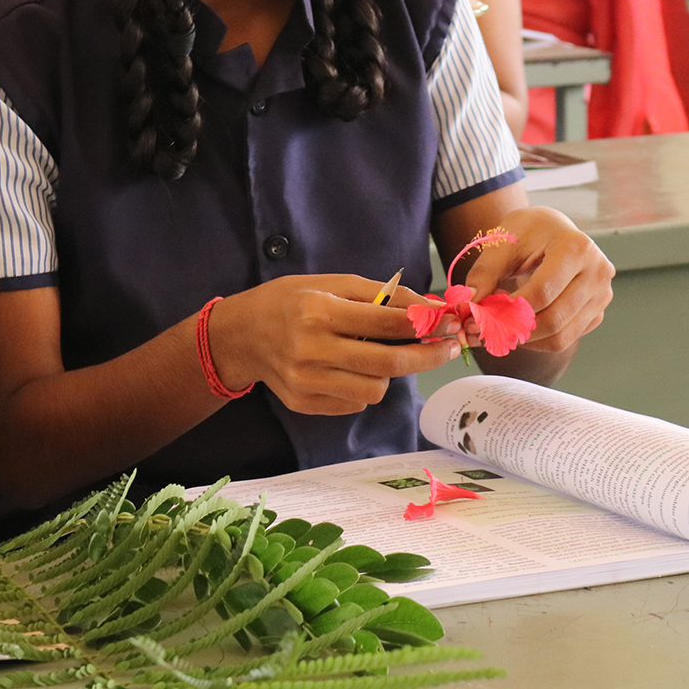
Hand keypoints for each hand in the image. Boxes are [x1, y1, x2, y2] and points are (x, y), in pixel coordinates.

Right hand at [207, 275, 462, 415]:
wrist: (238, 335)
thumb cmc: (287, 302)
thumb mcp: (329, 284)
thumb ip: (379, 295)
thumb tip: (428, 308)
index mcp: (318, 311)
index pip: (387, 322)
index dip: (426, 324)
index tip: (450, 323)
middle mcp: (311, 349)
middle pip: (388, 363)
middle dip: (427, 357)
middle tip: (447, 348)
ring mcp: (306, 380)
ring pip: (374, 390)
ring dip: (389, 374)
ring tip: (381, 356)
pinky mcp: (303, 402)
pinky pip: (353, 404)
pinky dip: (362, 387)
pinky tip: (351, 369)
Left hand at [463, 206, 612, 353]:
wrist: (552, 230)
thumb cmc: (527, 232)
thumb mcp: (503, 242)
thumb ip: (484, 273)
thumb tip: (469, 304)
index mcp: (576, 247)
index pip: (542, 291)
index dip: (510, 308)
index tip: (481, 314)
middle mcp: (597, 272)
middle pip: (554, 318)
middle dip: (513, 328)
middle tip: (481, 328)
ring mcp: (601, 295)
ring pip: (561, 335)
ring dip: (523, 338)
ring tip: (498, 325)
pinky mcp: (596, 312)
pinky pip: (565, 338)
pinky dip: (537, 340)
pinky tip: (517, 325)